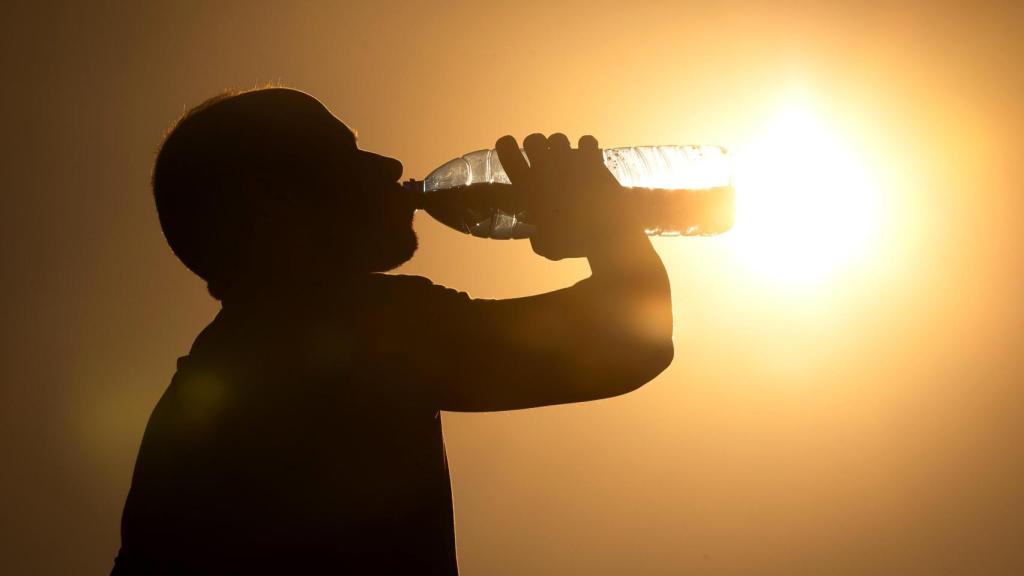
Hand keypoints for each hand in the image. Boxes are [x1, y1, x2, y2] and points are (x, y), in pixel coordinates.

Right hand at [495, 133, 624, 259]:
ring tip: (567, 162)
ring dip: (560, 148)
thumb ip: (538, 236)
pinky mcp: (592, 157)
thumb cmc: (573, 240)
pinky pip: (585, 141)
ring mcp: (569, 158)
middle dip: (536, 148)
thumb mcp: (547, 246)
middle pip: (533, 139)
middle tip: (543, 161)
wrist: (607, 229)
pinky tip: (589, 159)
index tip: (510, 148)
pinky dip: (587, 148)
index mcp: (528, 186)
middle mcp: (544, 166)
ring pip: (557, 138)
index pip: (507, 151)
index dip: (506, 146)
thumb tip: (538, 233)